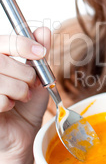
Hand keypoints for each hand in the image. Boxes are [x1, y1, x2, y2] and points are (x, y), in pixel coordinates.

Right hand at [0, 27, 50, 159]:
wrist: (22, 133)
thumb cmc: (27, 104)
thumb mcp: (38, 76)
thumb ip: (38, 53)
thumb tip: (43, 30)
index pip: (4, 41)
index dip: (23, 44)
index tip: (41, 53)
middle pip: (2, 60)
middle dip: (25, 73)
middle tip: (31, 84)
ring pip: (1, 79)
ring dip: (19, 90)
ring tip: (21, 97)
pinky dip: (8, 103)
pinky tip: (8, 107)